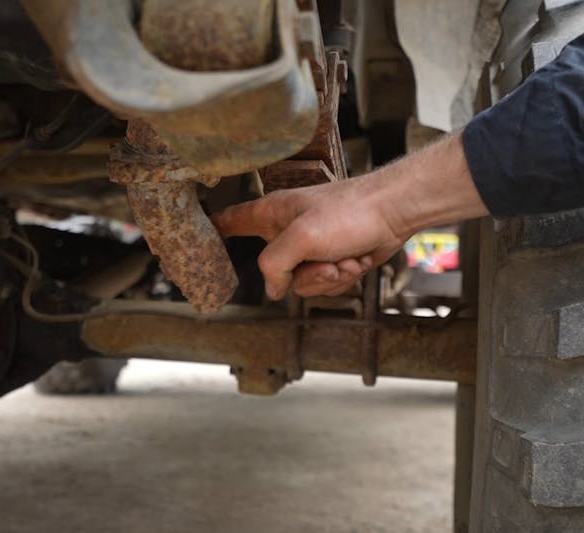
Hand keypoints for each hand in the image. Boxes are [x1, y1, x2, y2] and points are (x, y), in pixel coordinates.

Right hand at [212, 133, 487, 299]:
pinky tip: (358, 259)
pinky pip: (326, 283)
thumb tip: (274, 289)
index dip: (210, 231)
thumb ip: (275, 264)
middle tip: (326, 260)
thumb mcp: (302, 238)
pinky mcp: (331, 258)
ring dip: (330, 278)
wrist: (393, 213)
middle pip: (274, 273)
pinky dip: (345, 277)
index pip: (228, 222)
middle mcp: (286, 231)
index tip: (189, 241)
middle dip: (306, 276)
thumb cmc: (348, 213)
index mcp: (270, 215)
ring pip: (304, 284)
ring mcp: (310, 247)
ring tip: (346, 257)